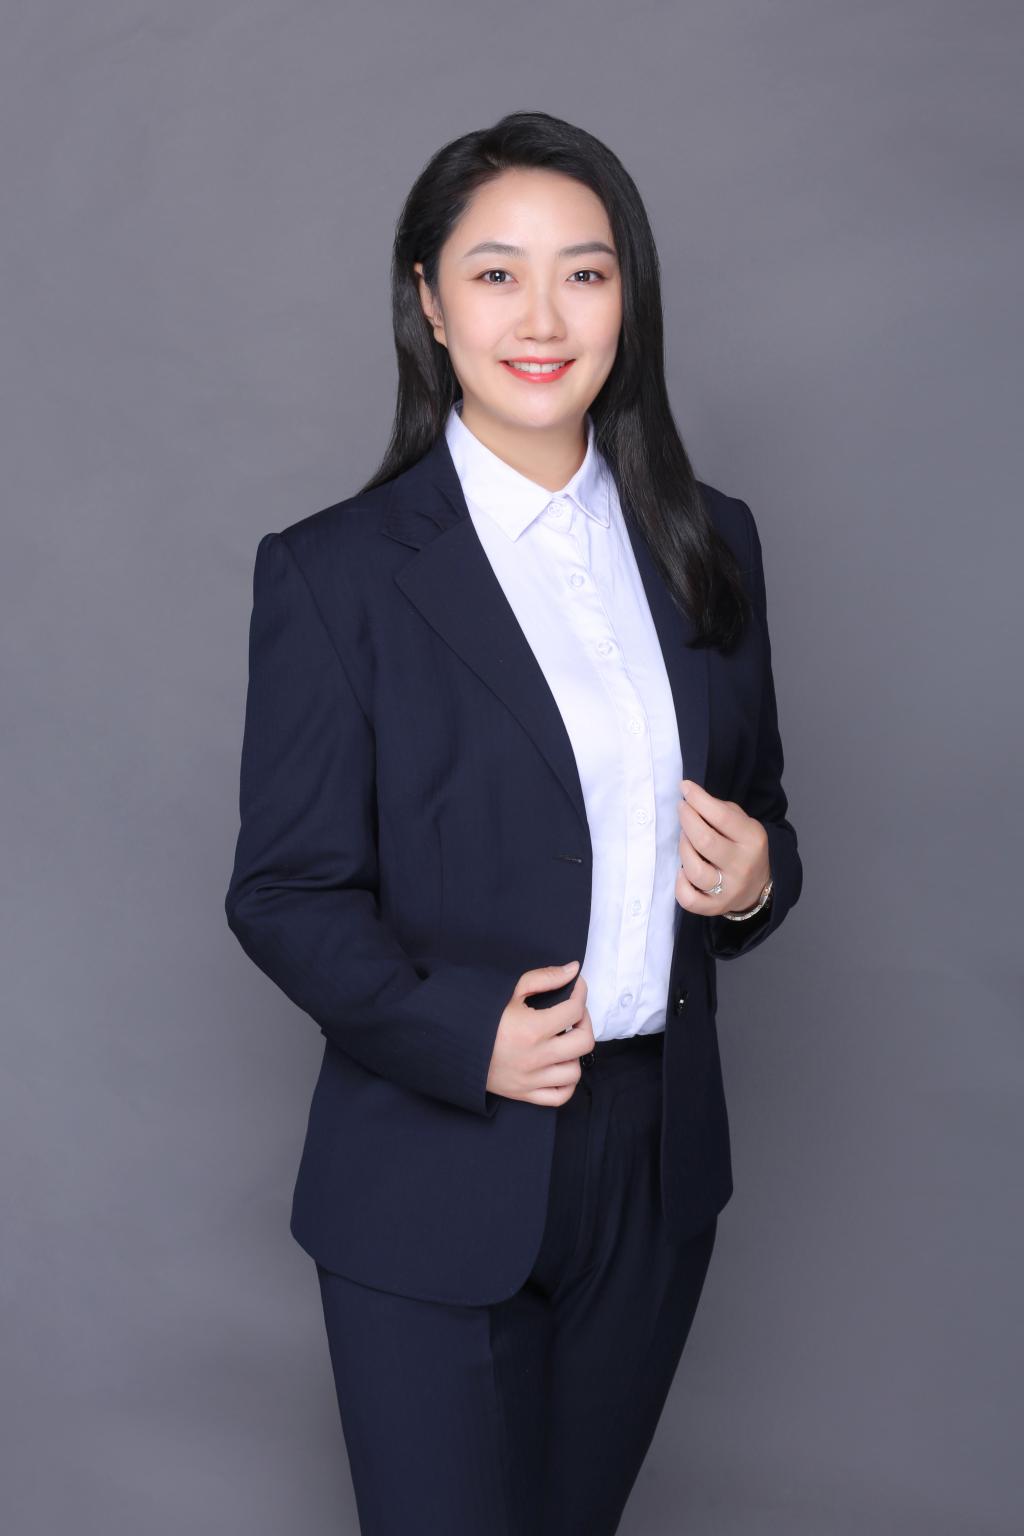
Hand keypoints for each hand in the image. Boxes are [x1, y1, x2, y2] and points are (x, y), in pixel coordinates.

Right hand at [486, 962, 593, 1106]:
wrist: (451, 1044)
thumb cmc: (480, 1014)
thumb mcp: (510, 990)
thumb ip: (544, 978)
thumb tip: (573, 969)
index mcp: (531, 1029)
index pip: (574, 1011)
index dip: (580, 994)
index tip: (576, 987)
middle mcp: (535, 1057)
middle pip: (583, 1042)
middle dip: (583, 1023)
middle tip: (572, 1013)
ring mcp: (530, 1079)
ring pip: (574, 1072)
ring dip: (574, 1053)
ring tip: (562, 1040)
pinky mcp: (524, 1094)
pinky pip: (560, 1096)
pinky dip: (566, 1082)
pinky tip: (559, 1065)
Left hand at [676, 779, 770, 915]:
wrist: (760, 885)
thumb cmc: (743, 846)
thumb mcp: (743, 823)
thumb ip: (720, 810)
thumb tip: (689, 797)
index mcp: (753, 840)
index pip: (721, 816)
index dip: (698, 799)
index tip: (685, 788)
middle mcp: (743, 866)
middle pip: (705, 841)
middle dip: (687, 820)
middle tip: (683, 810)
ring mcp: (730, 889)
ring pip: (695, 870)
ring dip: (683, 849)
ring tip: (685, 839)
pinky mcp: (716, 907)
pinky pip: (689, 899)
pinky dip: (680, 884)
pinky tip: (683, 871)